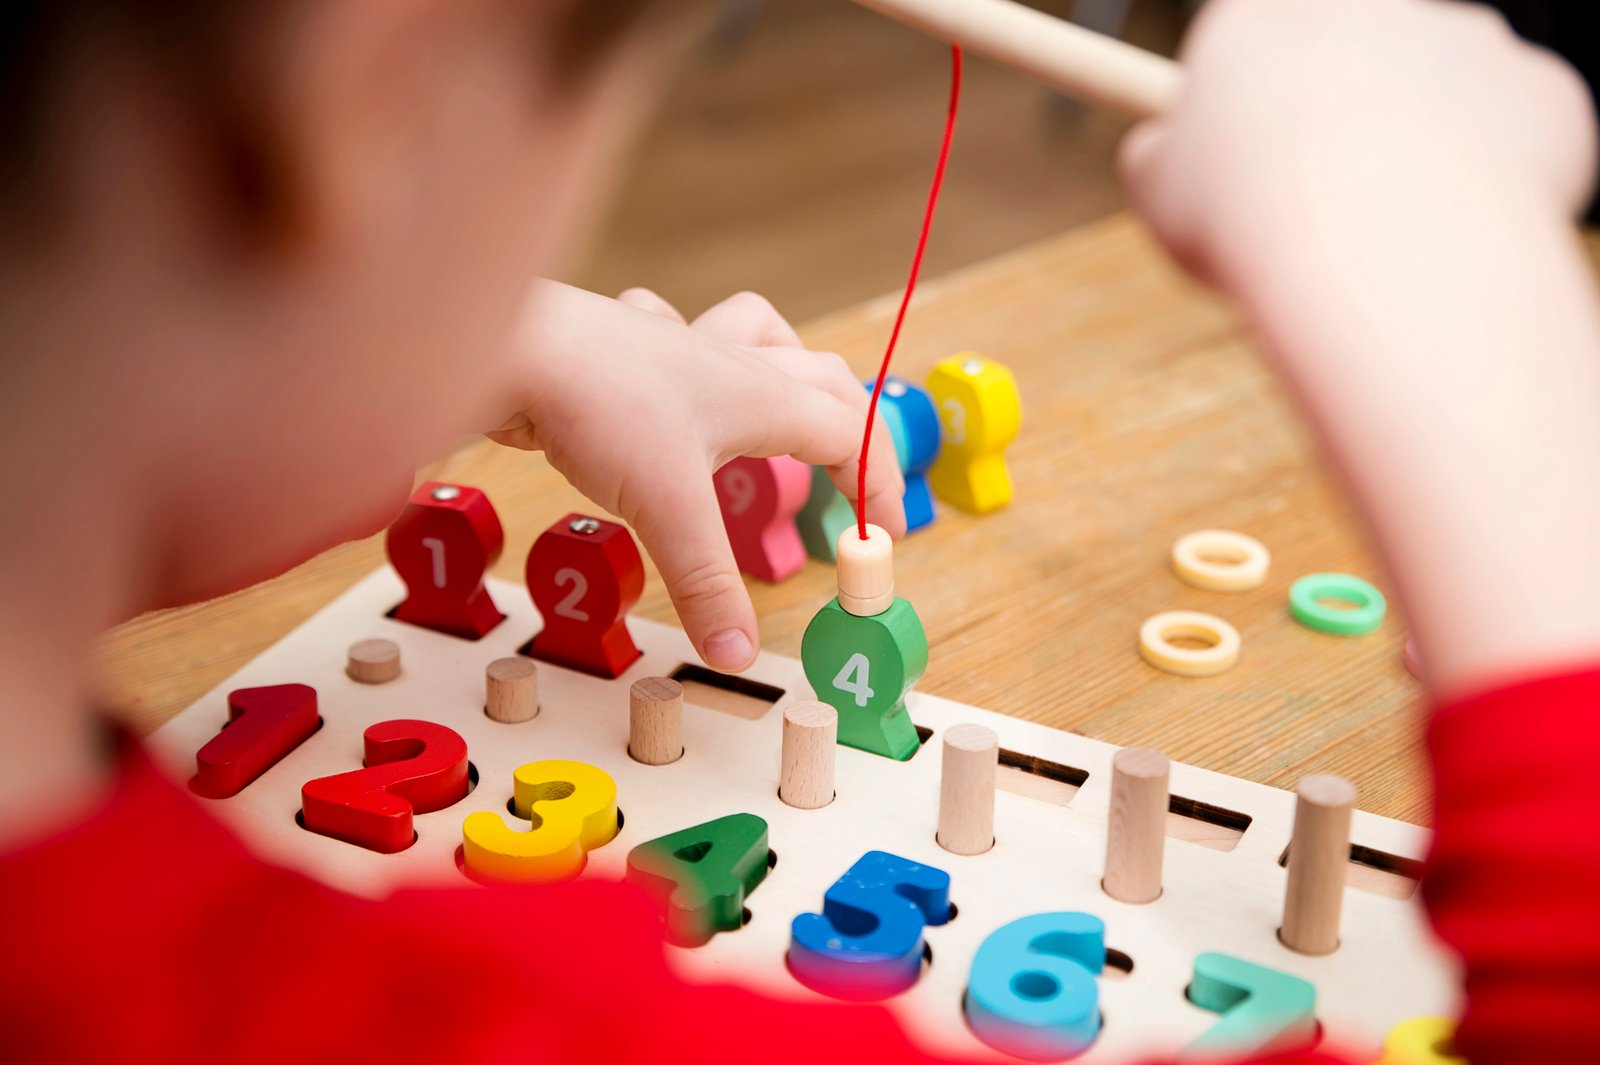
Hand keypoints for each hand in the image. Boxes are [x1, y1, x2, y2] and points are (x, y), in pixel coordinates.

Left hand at [489, 282, 904, 672]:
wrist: (516, 351)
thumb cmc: (601, 409)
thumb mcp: (668, 510)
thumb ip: (708, 584)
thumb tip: (738, 656)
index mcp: (762, 396)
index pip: (851, 433)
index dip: (879, 482)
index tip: (888, 529)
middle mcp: (730, 364)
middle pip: (822, 378)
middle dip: (853, 425)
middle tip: (857, 475)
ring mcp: (679, 349)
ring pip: (758, 334)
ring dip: (786, 362)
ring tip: (788, 398)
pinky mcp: (631, 348)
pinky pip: (679, 333)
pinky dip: (692, 349)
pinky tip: (677, 373)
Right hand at [1120, 0, 1595, 293]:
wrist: (1379, 246)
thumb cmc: (1251, 220)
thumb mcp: (1158, 194)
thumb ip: (1157, 159)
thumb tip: (1160, 154)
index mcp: (1262, 14)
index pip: (1243, 45)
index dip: (1239, 110)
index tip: (1234, 161)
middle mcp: (1371, 5)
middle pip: (1347, 67)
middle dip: (1335, 129)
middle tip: (1311, 216)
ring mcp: (1467, 40)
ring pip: (1433, 105)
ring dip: (1412, 159)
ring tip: (1379, 243)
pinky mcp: (1541, 90)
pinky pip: (1512, 144)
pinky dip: (1488, 190)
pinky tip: (1448, 237)